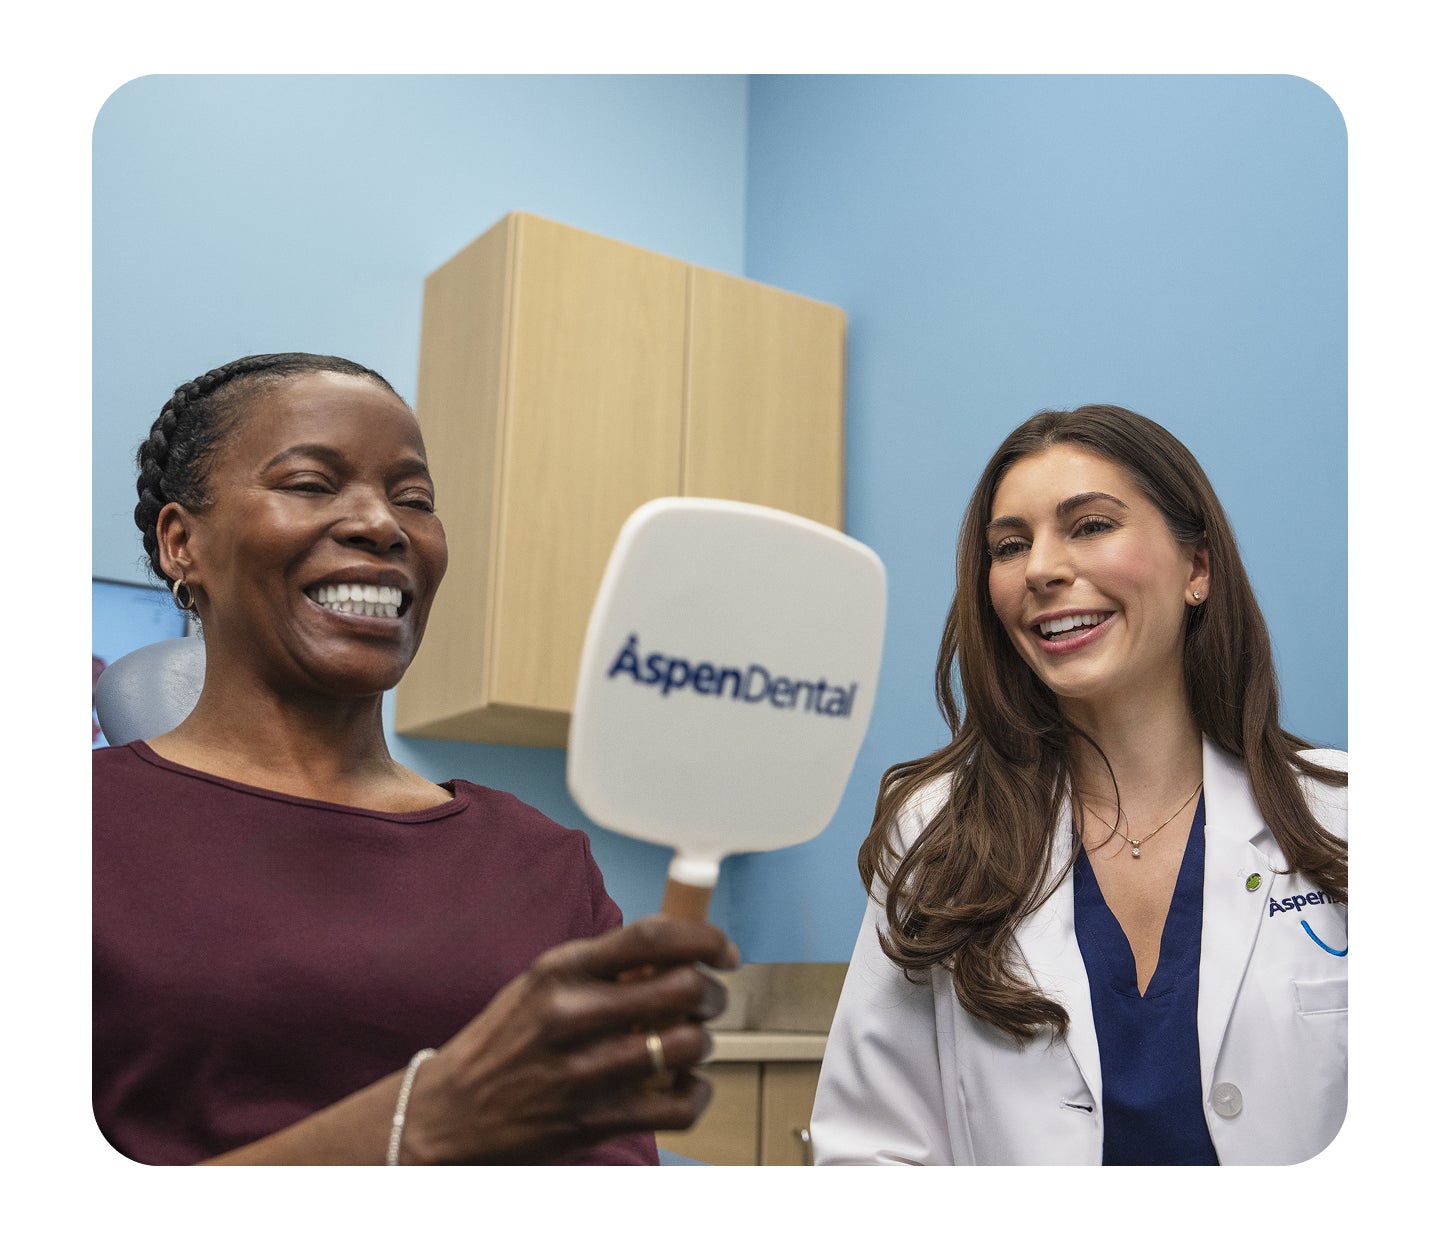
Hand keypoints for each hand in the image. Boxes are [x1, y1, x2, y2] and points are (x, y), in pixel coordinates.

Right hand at [398, 915, 738, 1163]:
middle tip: (708, 999)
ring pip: (685, 1044)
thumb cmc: (501, 1043)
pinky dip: (695, 1094)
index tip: (723, 950)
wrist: (448, 1114)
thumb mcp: (540, 984)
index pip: (651, 936)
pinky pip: (677, 1105)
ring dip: (702, 1043)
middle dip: (711, 993)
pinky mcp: (594, 1120)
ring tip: (690, 1043)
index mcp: (561, 970)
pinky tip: (684, 1085)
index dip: (703, 938)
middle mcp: (573, 1014)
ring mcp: (584, 1070)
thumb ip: (600, 967)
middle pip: (682, 987)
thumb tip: (673, 954)